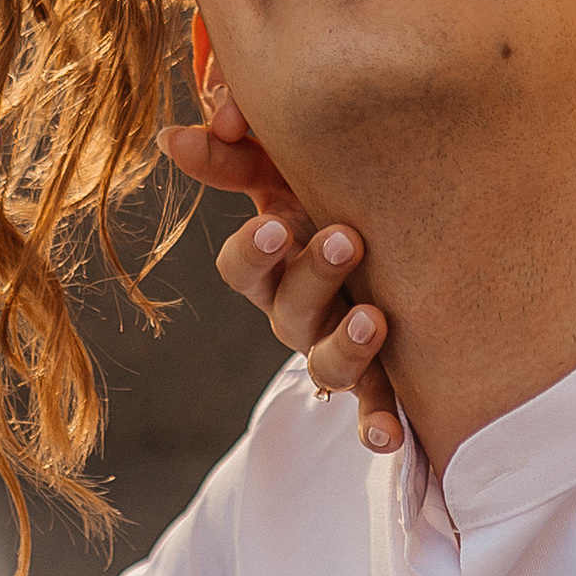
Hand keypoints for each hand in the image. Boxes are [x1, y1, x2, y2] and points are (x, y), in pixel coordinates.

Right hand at [159, 94, 403, 452]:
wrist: (406, 226)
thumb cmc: (334, 185)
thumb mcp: (285, 164)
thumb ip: (234, 149)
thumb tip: (170, 137)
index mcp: (273, 261)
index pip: (242, 267)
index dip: (253, 252)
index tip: (276, 228)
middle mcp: (296, 311)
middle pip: (287, 310)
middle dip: (313, 277)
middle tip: (345, 239)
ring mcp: (335, 347)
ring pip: (327, 365)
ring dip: (346, 347)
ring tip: (375, 319)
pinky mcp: (380, 379)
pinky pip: (371, 410)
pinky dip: (377, 425)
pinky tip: (392, 438)